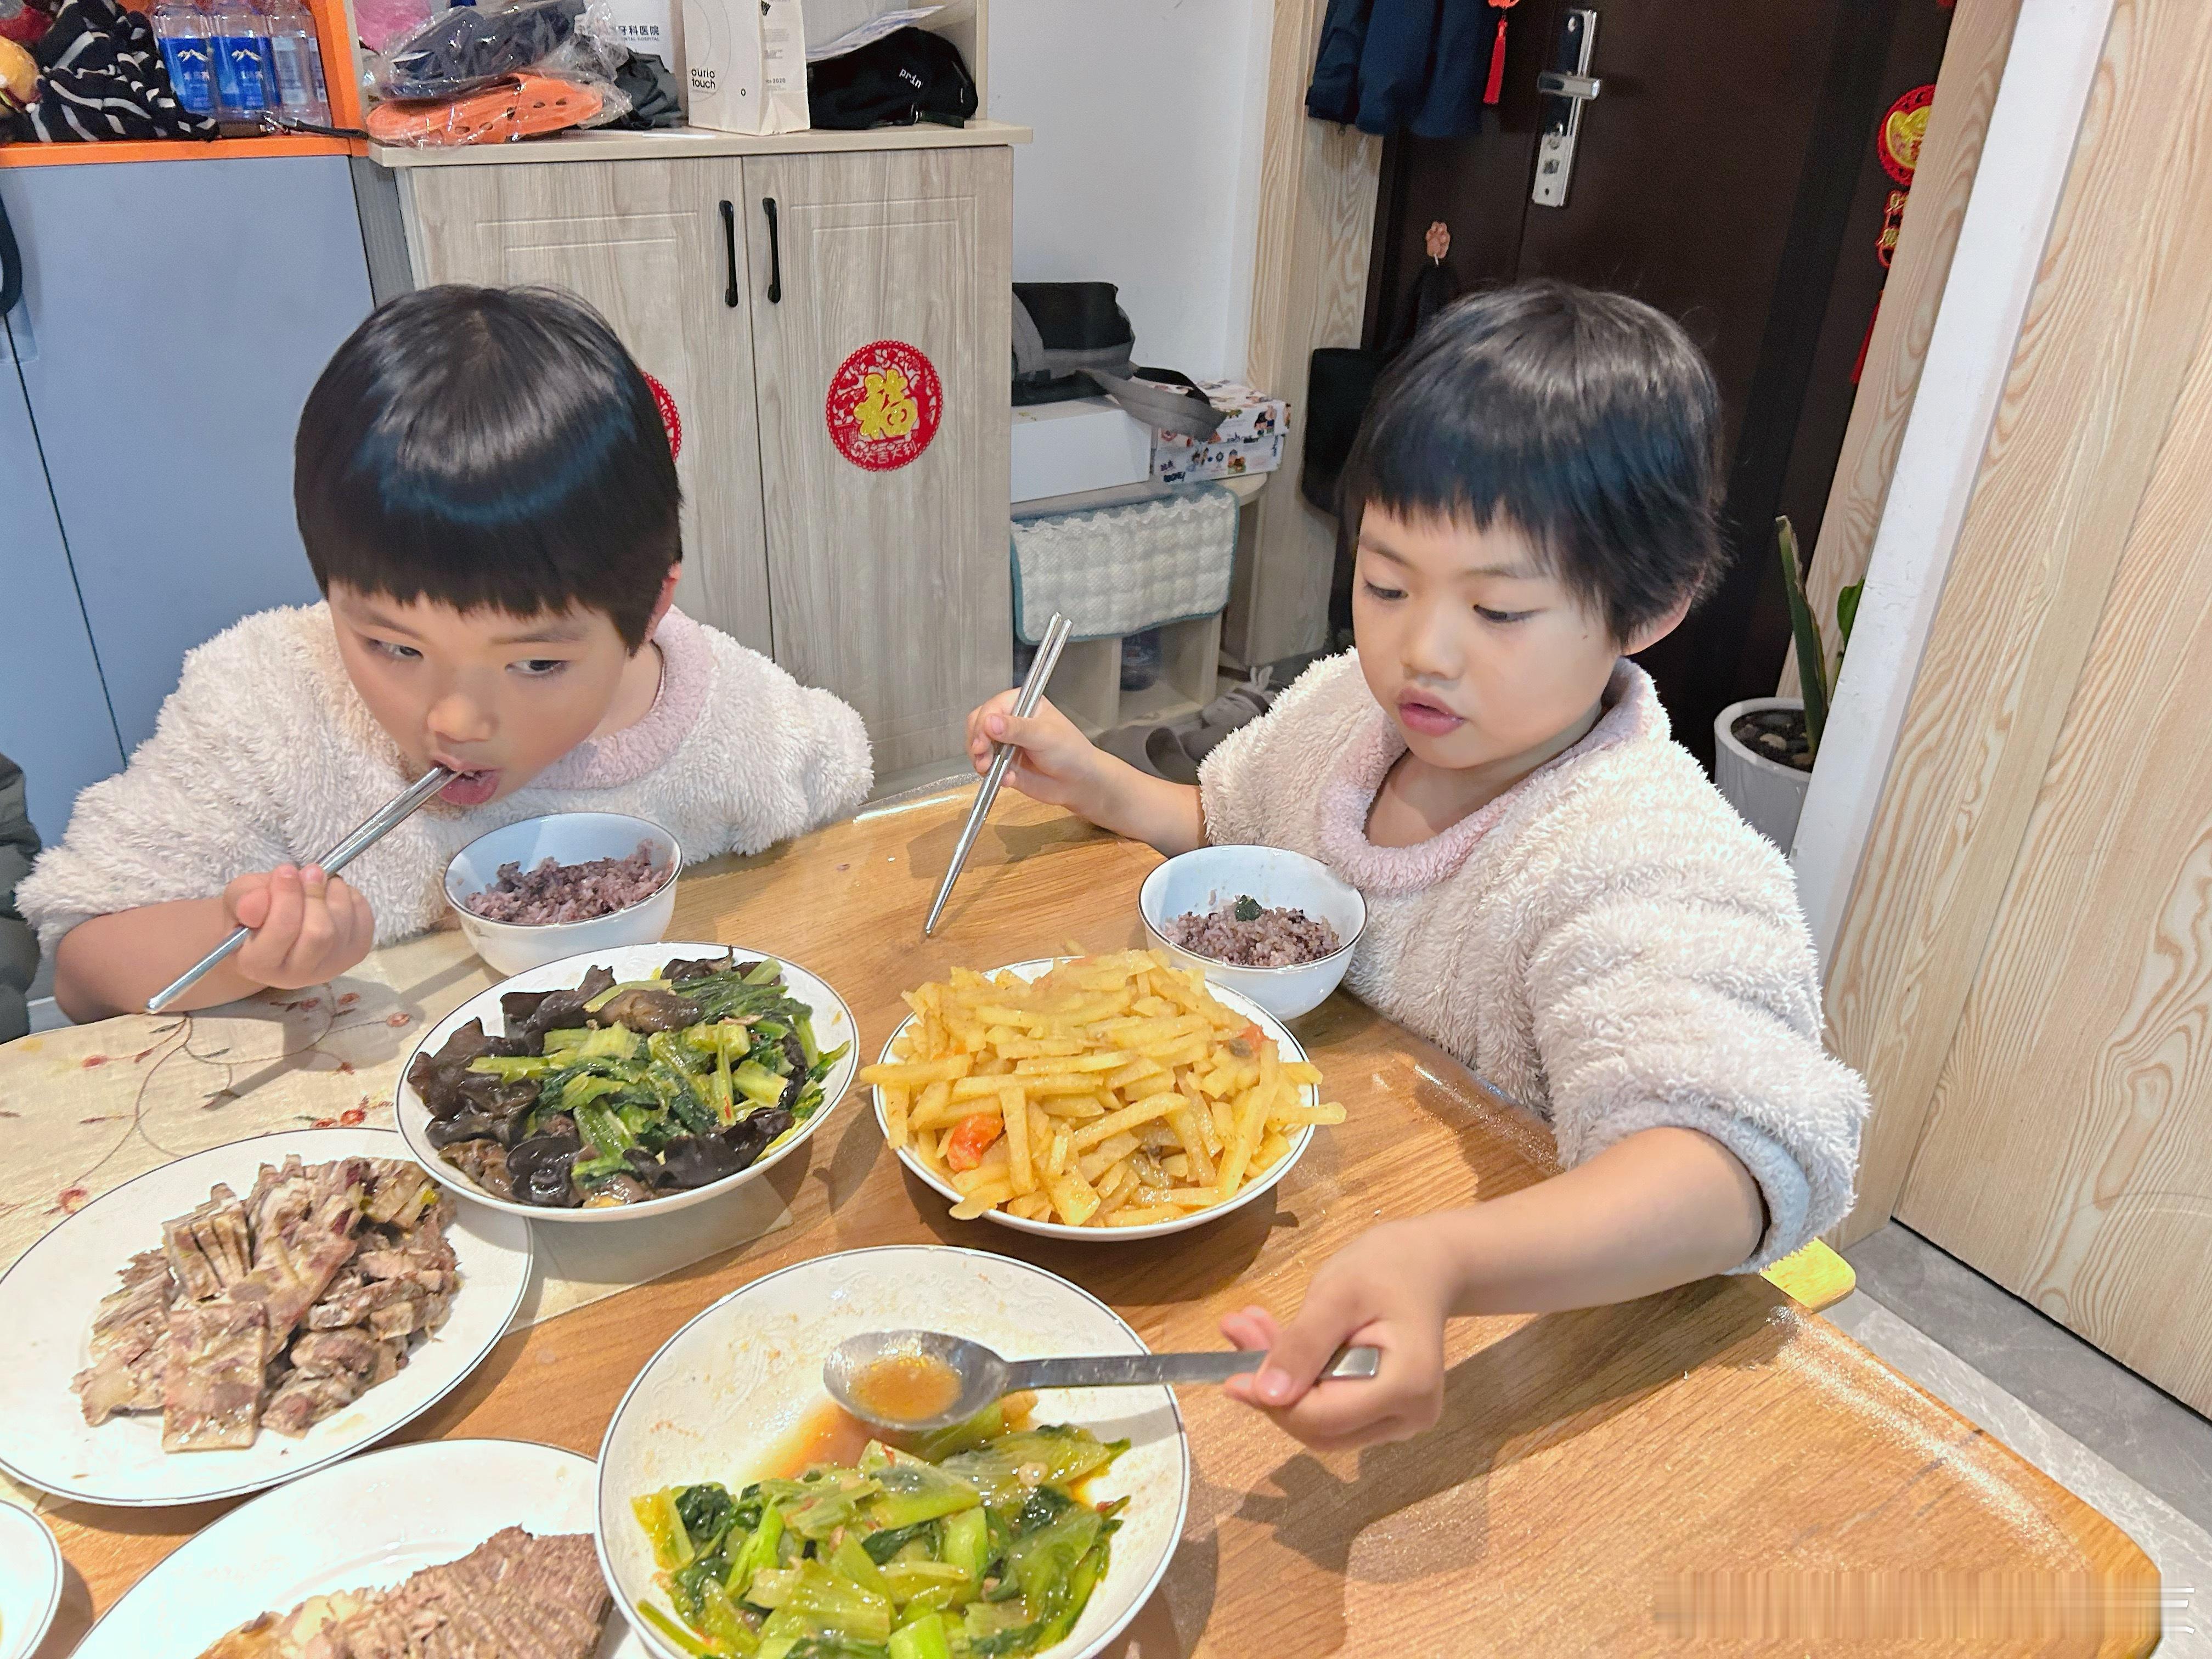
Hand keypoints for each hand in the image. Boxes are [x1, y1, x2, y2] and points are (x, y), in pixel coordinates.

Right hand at [221, 862, 375, 990]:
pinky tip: (333, 892)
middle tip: (310, 870)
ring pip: (343, 924)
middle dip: (314, 895)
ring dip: (333, 891)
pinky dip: (351, 896)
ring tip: (318, 878)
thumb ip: (243, 901)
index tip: (285, 869)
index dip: (286, 896)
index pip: (282, 931)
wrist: (276, 933)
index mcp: (258, 965)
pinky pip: (363, 919)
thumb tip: (256, 902)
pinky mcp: (356, 953)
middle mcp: (297, 974)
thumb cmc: (253, 915)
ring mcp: (332, 966)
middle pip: (319, 934)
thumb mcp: (237, 901)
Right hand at [964, 691, 1106, 813]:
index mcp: (1021, 703)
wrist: (1079, 783)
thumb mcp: (1044, 735)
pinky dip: (992, 775)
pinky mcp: (1003, 764)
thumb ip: (1017, 729)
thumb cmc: (1070, 751)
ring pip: (978, 747)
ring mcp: (1005, 743)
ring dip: (980, 760)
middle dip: (977, 743)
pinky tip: (1008, 780)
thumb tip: (989, 722)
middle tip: (982, 758)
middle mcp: (1010, 721)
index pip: (991, 708)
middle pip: (978, 725)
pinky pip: (987, 768)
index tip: (982, 743)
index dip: (982, 725)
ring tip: (989, 770)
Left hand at [1220, 1218, 1461, 1450]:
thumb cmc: (1388, 1267)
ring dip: (1279, 1382)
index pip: (1325, 1417)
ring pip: (1320, 1422)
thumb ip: (1303, 1344)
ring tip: (1250, 1328)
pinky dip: (1299, 1380)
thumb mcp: (1337, 1294)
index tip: (1232, 1372)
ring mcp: (1399, 1420)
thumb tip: (1265, 1395)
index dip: (1274, 1402)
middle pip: (1320, 1427)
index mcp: (1408, 1386)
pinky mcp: (1383, 1414)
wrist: (1426, 1265)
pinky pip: (1330, 1409)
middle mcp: (1409, 1417)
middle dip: (1272, 1389)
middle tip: (1237, 1333)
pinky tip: (1276, 1340)